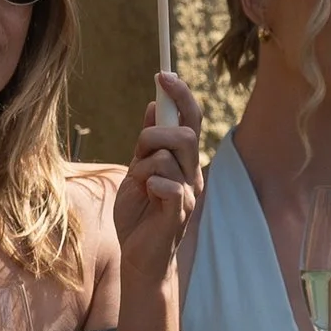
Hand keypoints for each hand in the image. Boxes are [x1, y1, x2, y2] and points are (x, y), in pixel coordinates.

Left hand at [114, 71, 202, 289]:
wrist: (139, 256)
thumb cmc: (139, 214)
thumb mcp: (138, 170)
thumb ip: (148, 142)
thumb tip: (154, 105)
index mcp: (185, 161)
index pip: (192, 120)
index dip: (181, 95)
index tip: (162, 74)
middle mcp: (192, 174)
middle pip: (185, 134)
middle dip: (155, 134)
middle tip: (139, 150)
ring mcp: (189, 194)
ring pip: (169, 157)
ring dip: (143, 166)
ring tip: (138, 184)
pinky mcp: (178, 213)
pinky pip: (168, 185)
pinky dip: (151, 184)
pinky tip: (147, 194)